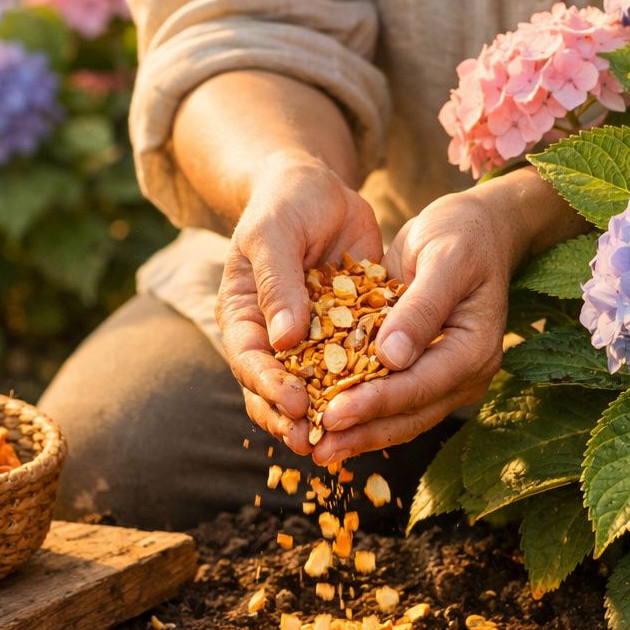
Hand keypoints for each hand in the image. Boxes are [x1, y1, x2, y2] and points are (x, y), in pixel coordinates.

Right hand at [218, 154, 381, 456]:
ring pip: (314, 387)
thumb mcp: (274, 233)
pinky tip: (386, 407)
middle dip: (293, 417)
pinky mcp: (344, 334)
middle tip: (318, 441)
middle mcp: (272, 336)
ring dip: (329, 413)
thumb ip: (277, 284)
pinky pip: (353, 366)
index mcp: (243, 315)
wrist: (320, 189)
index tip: (297, 405)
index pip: (250, 360)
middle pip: (275, 389)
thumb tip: (283, 341)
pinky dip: (364, 387)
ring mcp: (309, 340)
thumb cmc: (284, 204)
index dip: (270, 387)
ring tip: (348, 439)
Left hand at [311, 189, 518, 464]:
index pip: (420, 385)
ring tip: (316, 451)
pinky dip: (361, 413)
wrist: (475, 229)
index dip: (376, 402)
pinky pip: (393, 400)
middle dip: (362, 432)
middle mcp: (465, 373)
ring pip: (401, 417)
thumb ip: (421, 307)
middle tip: (317, 449)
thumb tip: (391, 358)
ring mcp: (447, 377)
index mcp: (475, 349)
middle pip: (410, 414)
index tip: (332, 413)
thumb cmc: (462, 234)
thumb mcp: (444, 259)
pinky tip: (325, 424)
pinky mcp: (425, 371)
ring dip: (359, 436)